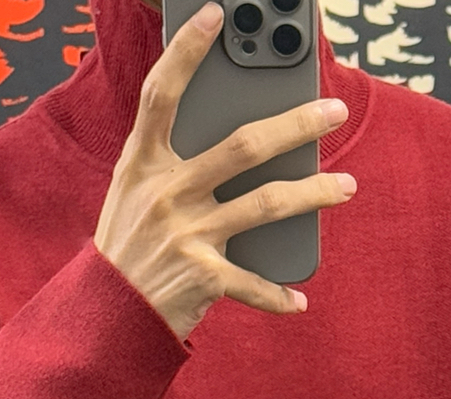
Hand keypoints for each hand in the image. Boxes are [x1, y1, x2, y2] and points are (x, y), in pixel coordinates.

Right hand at [94, 1, 356, 340]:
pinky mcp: (201, 278)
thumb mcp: (135, 194)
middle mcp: (165, 193)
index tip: (213, 15)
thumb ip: (173, 163)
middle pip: (242, 146)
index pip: (163, 95)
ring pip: (265, 204)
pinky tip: (299, 298)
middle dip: (296, 125)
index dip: (186, 53)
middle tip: (334, 109)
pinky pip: (252, 283)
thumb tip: (239, 140)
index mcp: (143, 164)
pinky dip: (278, 295)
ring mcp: (186, 235)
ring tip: (345, 185)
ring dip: (312, 193)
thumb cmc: (129, 247)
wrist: (106, 317)